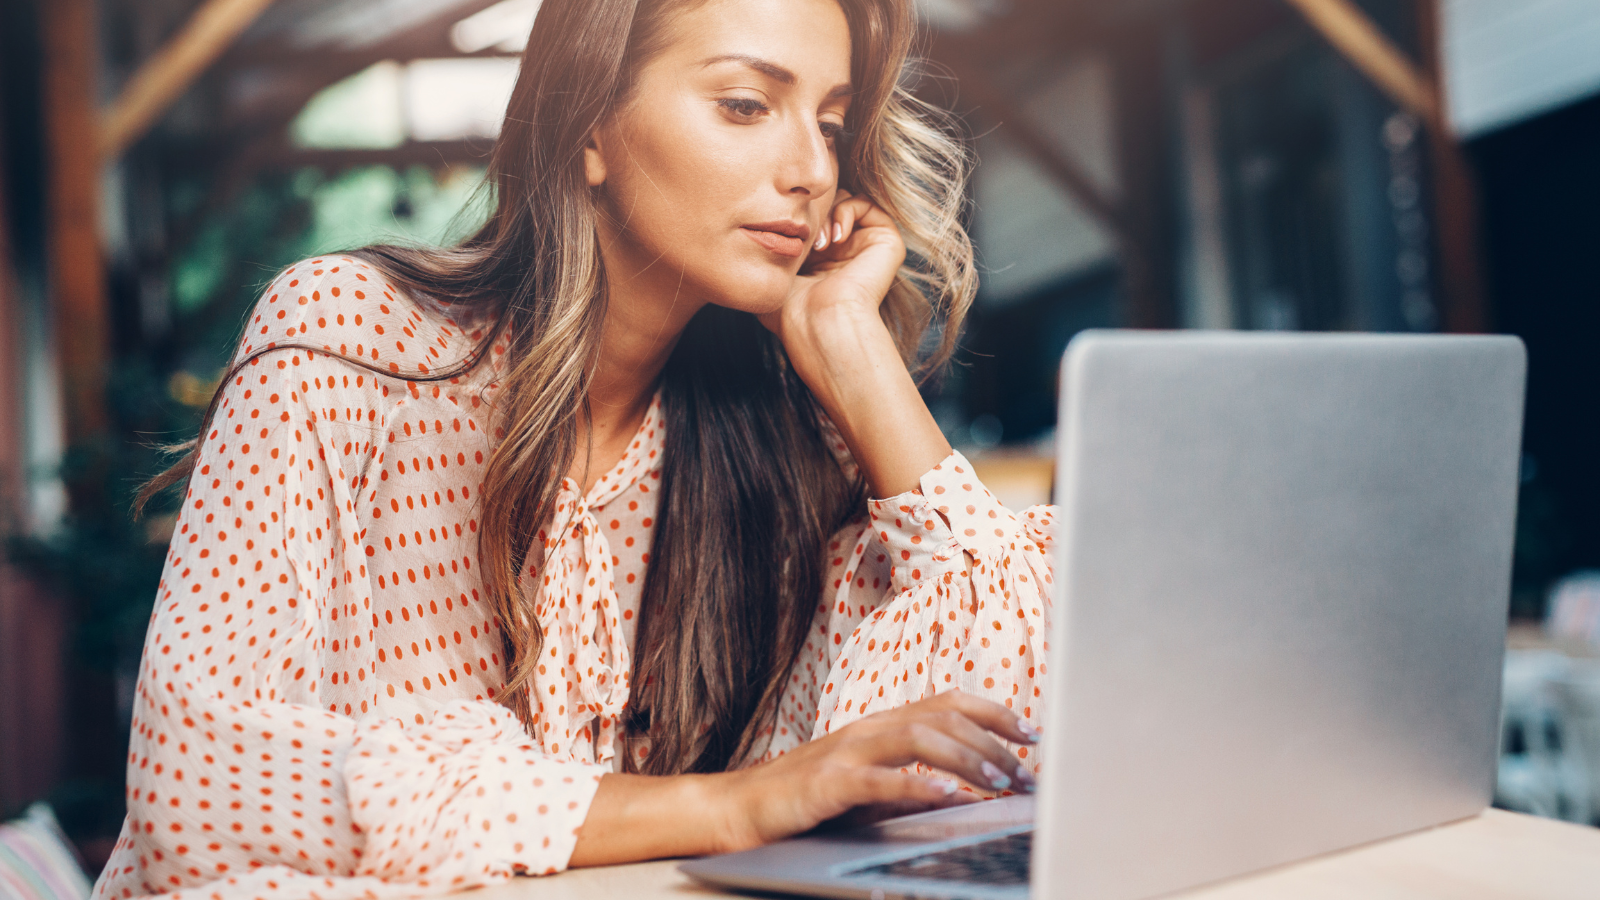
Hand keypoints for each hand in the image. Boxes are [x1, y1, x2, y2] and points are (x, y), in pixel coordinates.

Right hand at [713, 691, 1038, 851]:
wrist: (741, 808)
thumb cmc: (807, 800)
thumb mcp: (869, 786)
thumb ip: (911, 782)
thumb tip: (964, 793)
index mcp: (882, 724)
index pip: (949, 702)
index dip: (994, 713)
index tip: (1031, 735)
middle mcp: (869, 728)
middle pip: (943, 717)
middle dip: (992, 742)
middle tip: (1025, 773)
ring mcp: (847, 752)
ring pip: (918, 738)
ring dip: (965, 758)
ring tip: (998, 781)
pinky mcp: (828, 783)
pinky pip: (880, 781)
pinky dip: (919, 787)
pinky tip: (948, 798)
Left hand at [758, 189, 905, 348]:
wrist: (821, 323)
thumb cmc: (793, 311)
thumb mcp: (772, 275)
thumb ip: (772, 249)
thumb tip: (766, 228)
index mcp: (821, 262)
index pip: (810, 220)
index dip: (797, 220)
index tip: (788, 240)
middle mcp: (845, 254)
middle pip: (827, 206)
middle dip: (813, 215)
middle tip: (808, 241)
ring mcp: (866, 248)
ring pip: (845, 202)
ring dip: (829, 214)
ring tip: (821, 243)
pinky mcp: (886, 243)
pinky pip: (867, 204)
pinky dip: (847, 210)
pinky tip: (837, 236)